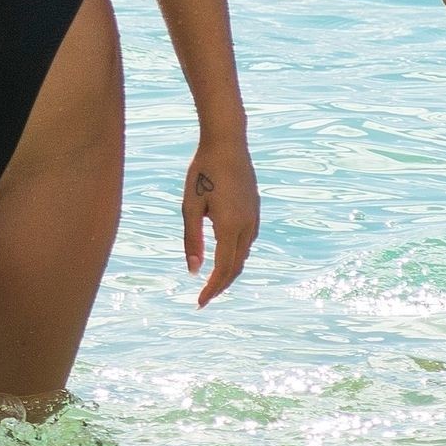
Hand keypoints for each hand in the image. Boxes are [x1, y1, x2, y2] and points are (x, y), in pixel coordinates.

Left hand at [182, 135, 257, 307]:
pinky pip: (248, 240)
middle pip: (237, 266)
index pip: (222, 269)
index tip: (199, 303)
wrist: (227, 141)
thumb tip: (194, 270)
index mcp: (229, 226)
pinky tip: (225, 253)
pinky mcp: (255, 208)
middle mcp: (247, 225)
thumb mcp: (190, 206)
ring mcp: (254, 216)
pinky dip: (236, 254)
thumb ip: (192, 239)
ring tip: (212, 280)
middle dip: (221, 285)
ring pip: (244, 254)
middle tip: (204, 298)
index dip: (212, 289)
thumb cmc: (202, 171)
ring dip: (230, 270)